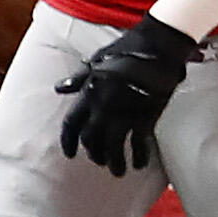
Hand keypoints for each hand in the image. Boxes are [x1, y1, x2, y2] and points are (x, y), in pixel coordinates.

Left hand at [55, 15, 198, 175]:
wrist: (158, 45)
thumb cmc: (127, 49)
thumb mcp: (97, 60)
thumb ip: (79, 78)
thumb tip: (59, 88)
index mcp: (88, 92)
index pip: (71, 124)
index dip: (68, 142)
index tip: (70, 154)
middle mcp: (102, 106)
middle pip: (91, 140)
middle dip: (94, 154)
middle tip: (100, 161)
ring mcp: (124, 113)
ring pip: (113, 148)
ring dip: (114, 163)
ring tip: (118, 171)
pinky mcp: (145, 117)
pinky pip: (138, 144)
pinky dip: (138, 157)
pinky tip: (139, 163)